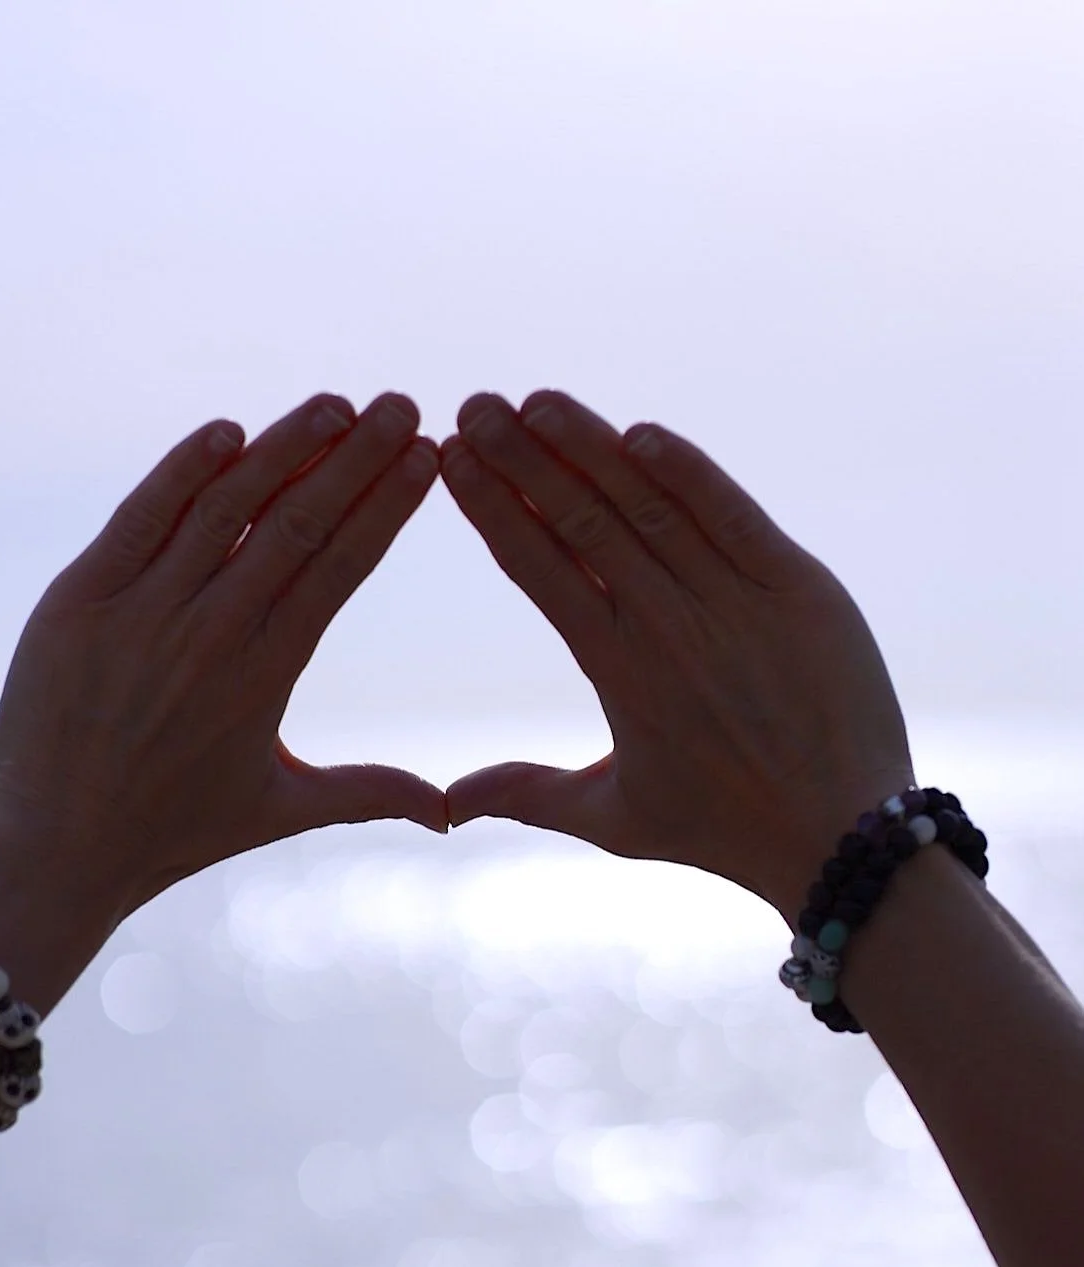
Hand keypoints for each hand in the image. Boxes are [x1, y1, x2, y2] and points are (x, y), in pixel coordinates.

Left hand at [0, 392, 446, 932]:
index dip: (387, 507)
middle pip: (297, 524)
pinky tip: (229, 430)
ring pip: (224, 509)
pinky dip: (182, 472)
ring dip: (284, 449)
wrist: (52, 852)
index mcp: (266, 676)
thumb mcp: (280, 809)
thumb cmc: (171, 832)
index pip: (340, 568)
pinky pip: (138, 519)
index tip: (426, 456)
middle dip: (357, 459)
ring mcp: (141, 613)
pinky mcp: (78, 601)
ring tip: (335, 405)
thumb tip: (452, 813)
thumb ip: (370, 792)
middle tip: (403, 405)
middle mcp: (211, 636)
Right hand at [440, 391, 915, 918]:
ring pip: (649, 506)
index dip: (492, 508)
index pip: (539, 569)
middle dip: (521, 459)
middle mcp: (667, 628)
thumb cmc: (722, 829)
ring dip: (589, 448)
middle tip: (473, 406)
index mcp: (616, 672)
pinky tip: (638, 432)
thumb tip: (448, 801)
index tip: (452, 460)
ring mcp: (734, 602)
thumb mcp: (613, 818)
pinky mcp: (799, 587)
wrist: (843, 839)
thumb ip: (525, 794)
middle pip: (581, 522)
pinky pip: (734, 514)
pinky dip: (689, 471)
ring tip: (537, 402)